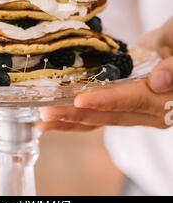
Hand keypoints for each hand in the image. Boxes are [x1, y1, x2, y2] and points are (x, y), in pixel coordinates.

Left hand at [39, 16, 172, 131]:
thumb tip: (158, 81)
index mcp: (165, 99)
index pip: (131, 100)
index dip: (105, 101)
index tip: (79, 100)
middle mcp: (149, 111)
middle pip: (109, 115)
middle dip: (75, 114)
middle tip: (46, 112)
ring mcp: (134, 111)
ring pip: (99, 120)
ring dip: (70, 121)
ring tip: (42, 121)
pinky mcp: (122, 107)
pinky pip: (98, 115)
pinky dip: (76, 118)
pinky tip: (54, 118)